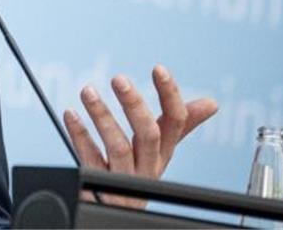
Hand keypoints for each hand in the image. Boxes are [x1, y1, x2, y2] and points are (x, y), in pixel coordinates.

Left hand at [63, 64, 217, 208]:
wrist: (114, 213)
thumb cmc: (137, 177)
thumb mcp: (159, 153)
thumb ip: (178, 126)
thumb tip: (212, 103)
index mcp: (162, 154)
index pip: (175, 123)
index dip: (170, 96)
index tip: (159, 69)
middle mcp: (147, 167)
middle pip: (148, 135)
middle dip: (135, 105)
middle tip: (118, 78)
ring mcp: (124, 180)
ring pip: (119, 148)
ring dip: (102, 117)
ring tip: (87, 91)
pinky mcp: (99, 187)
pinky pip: (90, 160)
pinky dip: (80, 135)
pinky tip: (71, 114)